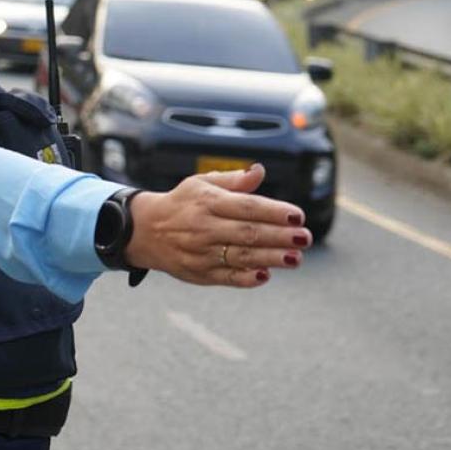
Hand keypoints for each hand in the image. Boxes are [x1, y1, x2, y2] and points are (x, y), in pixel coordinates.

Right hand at [124, 163, 311, 287]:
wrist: (145, 230)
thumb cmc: (183, 203)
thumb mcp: (201, 183)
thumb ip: (234, 181)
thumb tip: (260, 171)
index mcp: (207, 201)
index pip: (247, 207)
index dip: (274, 212)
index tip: (298, 216)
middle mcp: (204, 227)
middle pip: (248, 233)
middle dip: (279, 236)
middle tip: (305, 238)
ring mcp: (201, 252)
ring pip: (241, 256)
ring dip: (271, 258)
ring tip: (296, 258)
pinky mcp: (199, 273)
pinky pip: (226, 277)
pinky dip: (246, 278)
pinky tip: (266, 275)